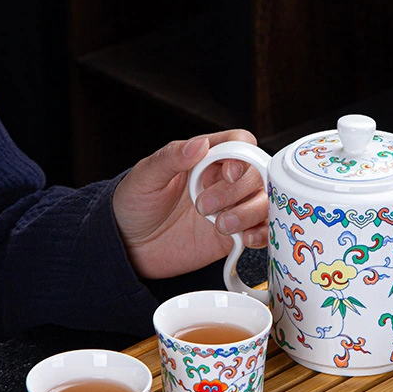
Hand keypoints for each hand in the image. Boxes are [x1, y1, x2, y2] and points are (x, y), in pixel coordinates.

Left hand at [112, 130, 266, 279]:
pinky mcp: (233, 236)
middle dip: (237, 191)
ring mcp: (230, 209)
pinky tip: (246, 238)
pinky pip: (261, 231)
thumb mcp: (145, 177)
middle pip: (257, 174)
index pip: (240, 144)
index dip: (242, 157)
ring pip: (263, 202)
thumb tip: (199, 144)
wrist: (129, 247)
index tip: (226, 174)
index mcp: (204, 159)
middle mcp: (222, 182)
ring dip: (250, 213)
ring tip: (221, 226)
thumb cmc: (134, 206)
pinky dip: (262, 234)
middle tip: (205, 206)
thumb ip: (172, 157)